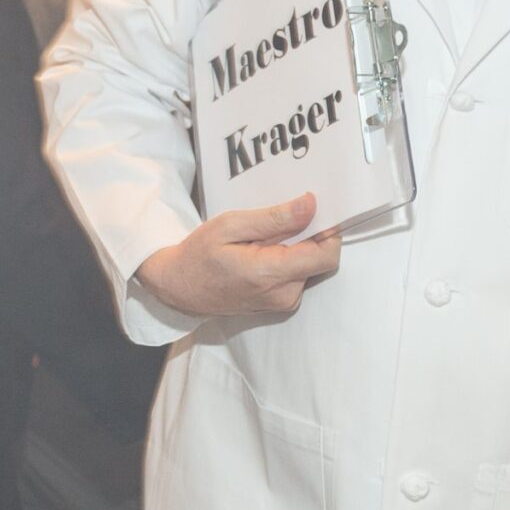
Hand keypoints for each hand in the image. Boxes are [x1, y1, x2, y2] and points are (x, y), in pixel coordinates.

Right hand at [135, 193, 340, 317]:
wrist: (181, 287)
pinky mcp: (282, 304)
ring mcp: (283, 303)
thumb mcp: (231, 225)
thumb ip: (274, 218)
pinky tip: (265, 251)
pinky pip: (300, 275)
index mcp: (270, 274)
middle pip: (321, 259)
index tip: (315, 211)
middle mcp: (283, 294)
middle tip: (281, 221)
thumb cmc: (201, 254)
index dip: (328, 231)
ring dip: (297, 248)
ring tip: (264, 238)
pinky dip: (290, 259)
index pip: (326, 255)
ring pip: (311, 266)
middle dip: (310, 236)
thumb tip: (311, 205)